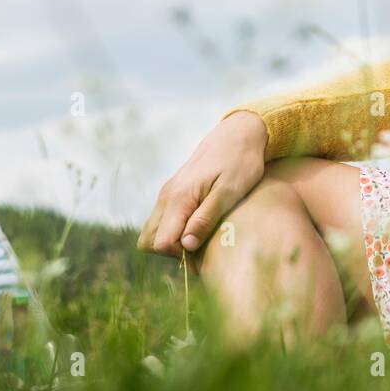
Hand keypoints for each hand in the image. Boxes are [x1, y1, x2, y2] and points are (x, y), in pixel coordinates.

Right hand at [137, 111, 268, 262]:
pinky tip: (199, 227)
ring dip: (172, 242)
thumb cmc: (240, 163)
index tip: (205, 253)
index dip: (182, 256)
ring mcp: (167, 194)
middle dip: (172, 252)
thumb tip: (186, 245)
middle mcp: (166, 196)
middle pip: (149, 241)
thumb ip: (206, 218)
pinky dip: (174, 230)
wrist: (239, 134)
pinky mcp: (173, 192)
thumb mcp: (229, 192)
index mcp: (179, 198)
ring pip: (152, 232)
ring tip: (202, 238)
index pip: (162, 243)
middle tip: (202, 248)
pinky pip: (162, 221)